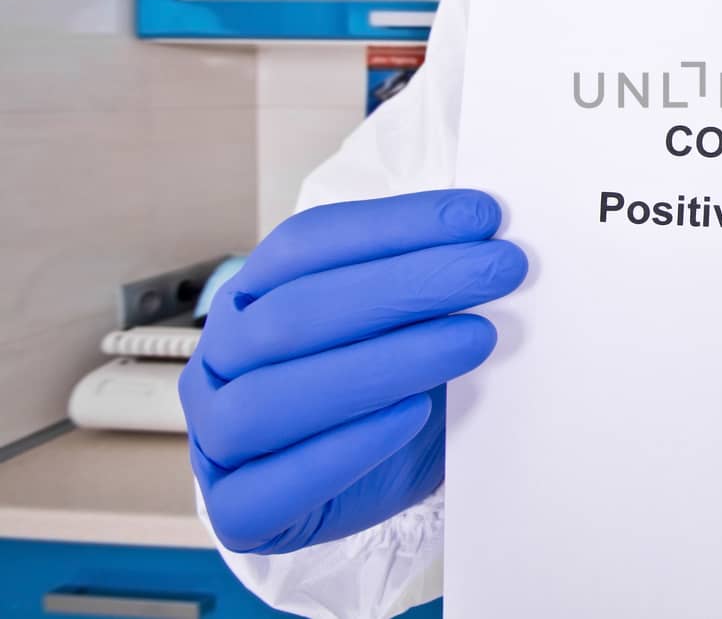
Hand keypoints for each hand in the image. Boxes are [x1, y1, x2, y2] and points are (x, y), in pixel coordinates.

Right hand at [179, 190, 526, 553]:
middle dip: (407, 285)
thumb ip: (428, 284)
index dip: (396, 224)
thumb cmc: (383, 388)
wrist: (369, 480)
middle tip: (499, 270)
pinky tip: (414, 414)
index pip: (308, 243)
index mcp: (251, 296)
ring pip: (272, 399)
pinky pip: (273, 484)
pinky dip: (345, 449)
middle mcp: (222, 358)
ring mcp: (217, 437)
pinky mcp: (240, 509)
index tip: (483, 216)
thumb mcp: (404, 324)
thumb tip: (490, 241)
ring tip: (474, 340)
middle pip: (296, 313)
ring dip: (384, 364)